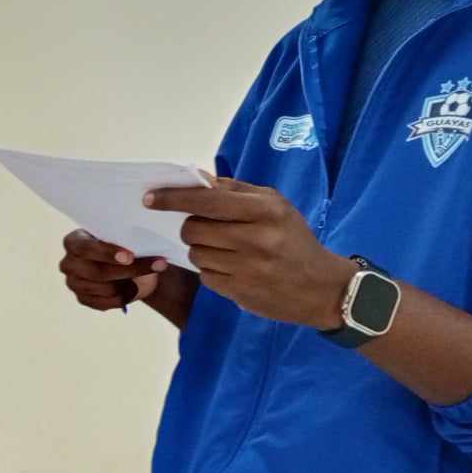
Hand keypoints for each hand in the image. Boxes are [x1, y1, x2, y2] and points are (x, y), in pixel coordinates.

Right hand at [58, 230, 168, 312]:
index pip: (85, 248)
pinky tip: (131, 288)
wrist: (128, 266)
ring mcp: (73, 283)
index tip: (130, 256)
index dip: (107, 253)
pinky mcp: (82, 299)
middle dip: (130, 270)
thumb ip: (128, 242)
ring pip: (106, 289)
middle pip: (98, 272)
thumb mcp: (126, 239)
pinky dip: (124, 296)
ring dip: (130, 283)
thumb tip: (143, 248)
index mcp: (74, 241)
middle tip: (159, 265)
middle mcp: (68, 263)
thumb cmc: (125, 246)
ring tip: (139, 275)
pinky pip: (107, 303)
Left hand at [146, 178, 354, 327]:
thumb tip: (198, 180)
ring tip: (224, 249)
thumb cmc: (293, 239)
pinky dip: (211, 270)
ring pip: (195, 253)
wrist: (321, 288)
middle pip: (193, 228)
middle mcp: (255, 238)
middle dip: (190, 227)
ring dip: (201, 249)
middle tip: (204, 229)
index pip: (206, 200)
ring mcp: (246, 268)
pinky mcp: (239, 292)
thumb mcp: (275, 206)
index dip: (173, 199)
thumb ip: (235, 191)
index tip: (150, 199)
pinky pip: (205, 276)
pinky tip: (231, 268)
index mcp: (265, 210)